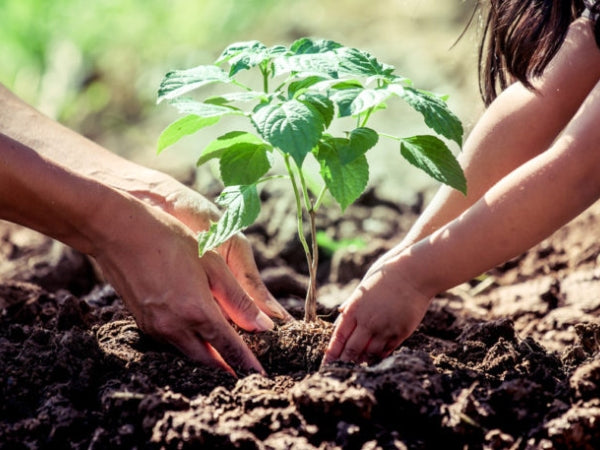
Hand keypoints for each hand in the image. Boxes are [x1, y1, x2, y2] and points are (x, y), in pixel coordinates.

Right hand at [91, 190, 283, 374]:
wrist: (119, 232)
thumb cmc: (171, 241)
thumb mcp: (213, 265)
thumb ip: (238, 299)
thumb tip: (264, 326)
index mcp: (197, 311)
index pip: (228, 348)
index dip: (246, 363)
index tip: (260, 375)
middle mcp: (174, 327)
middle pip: (207, 359)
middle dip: (227, 367)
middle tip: (244, 370)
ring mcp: (155, 327)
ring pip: (188, 353)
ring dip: (207, 358)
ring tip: (226, 357)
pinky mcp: (143, 323)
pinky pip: (172, 342)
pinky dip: (189, 345)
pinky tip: (198, 336)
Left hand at [322, 255, 431, 365]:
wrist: (412, 273)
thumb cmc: (385, 277)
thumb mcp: (362, 289)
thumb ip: (351, 305)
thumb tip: (341, 317)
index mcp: (354, 309)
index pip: (339, 337)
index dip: (332, 352)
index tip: (326, 363)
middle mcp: (368, 321)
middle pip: (352, 349)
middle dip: (345, 361)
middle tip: (339, 371)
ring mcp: (385, 328)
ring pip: (370, 353)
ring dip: (362, 360)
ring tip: (357, 366)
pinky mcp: (401, 331)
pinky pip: (387, 349)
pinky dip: (379, 355)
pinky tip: (375, 358)